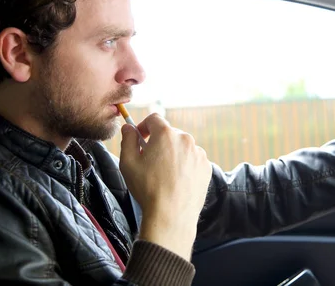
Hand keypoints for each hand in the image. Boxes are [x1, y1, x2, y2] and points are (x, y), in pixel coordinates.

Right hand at [119, 113, 211, 260]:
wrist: (171, 215)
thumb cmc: (147, 188)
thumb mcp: (128, 163)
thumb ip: (127, 140)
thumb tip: (128, 127)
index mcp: (166, 134)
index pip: (154, 118)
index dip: (144, 126)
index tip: (140, 137)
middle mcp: (185, 139)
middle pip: (169, 133)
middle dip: (158, 142)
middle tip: (150, 161)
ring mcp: (198, 153)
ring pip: (182, 147)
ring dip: (173, 154)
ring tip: (164, 174)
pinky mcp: (206, 167)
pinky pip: (193, 160)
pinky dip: (185, 165)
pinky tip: (177, 181)